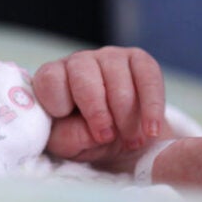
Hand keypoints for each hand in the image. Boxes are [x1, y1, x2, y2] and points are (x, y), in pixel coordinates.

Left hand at [33, 47, 167, 167]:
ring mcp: (109, 57)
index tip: (72, 126)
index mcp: (52, 78)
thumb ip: (69, 137)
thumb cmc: (83, 137)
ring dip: (126, 116)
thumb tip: (93, 132)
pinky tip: (151, 130)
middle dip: (98, 112)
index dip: (61, 104)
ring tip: (131, 142)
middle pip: (85, 78)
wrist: (119, 137)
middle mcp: (78, 62)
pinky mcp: (138, 60)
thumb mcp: (66, 144)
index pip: (50, 79)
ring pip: (118, 79)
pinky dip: (152, 106)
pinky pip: (148, 76)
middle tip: (108, 138)